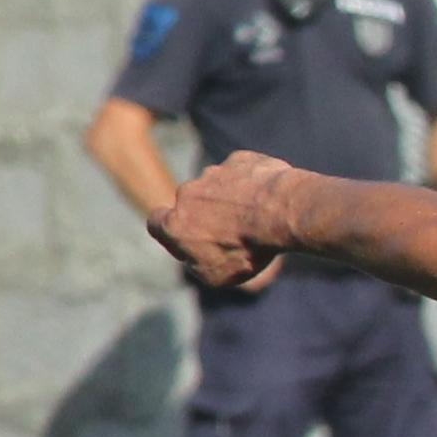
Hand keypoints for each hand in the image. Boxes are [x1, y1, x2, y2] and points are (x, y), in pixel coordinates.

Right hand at [150, 150, 298, 294]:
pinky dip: (254, 181)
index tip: (189, 235)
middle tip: (239, 229)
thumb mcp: (217, 275)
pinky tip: (271, 196)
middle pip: (191, 202)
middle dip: (209, 213)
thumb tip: (193, 255)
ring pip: (218, 185)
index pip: (156, 222)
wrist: (279, 213)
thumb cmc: (248, 250)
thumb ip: (195, 263)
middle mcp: (187, 194)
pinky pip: (244, 171)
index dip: (170, 229)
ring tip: (261, 215)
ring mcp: (213, 174)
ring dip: (233, 197)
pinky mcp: (239, 160)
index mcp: (175, 224)